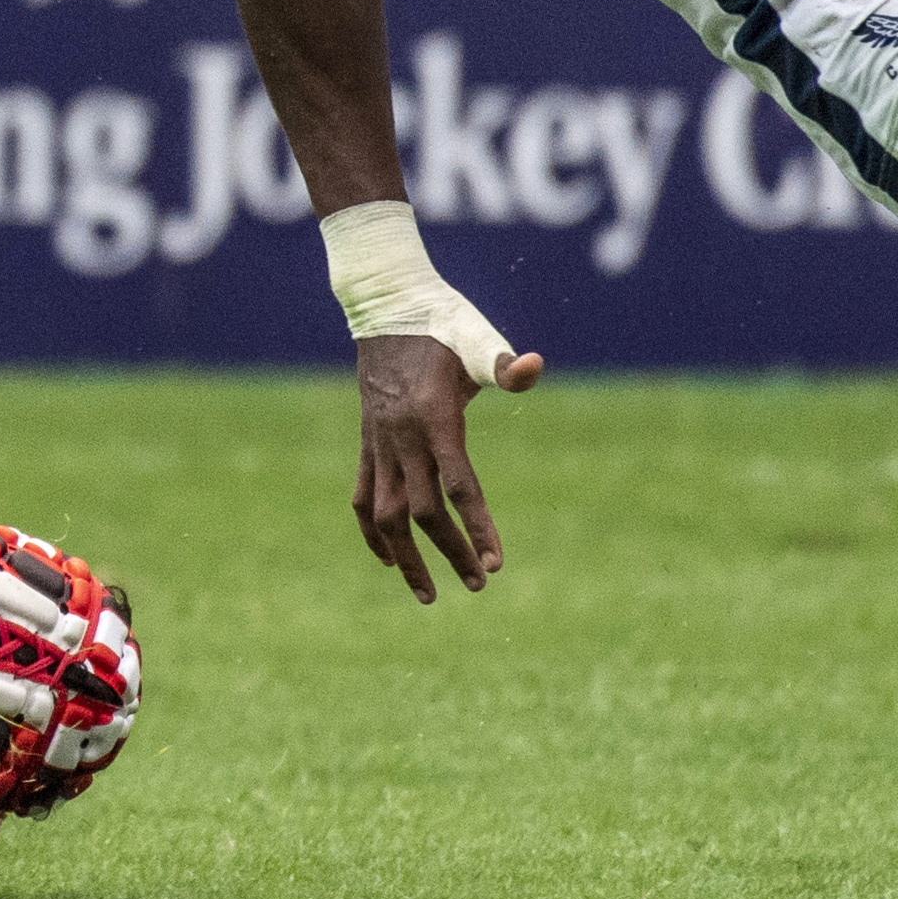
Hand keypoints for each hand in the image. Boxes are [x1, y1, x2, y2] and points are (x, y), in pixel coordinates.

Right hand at [351, 330, 541, 602]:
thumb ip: (504, 363)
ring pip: (385, 515)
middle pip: (422, 511)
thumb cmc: (440, 321)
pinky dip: (372, 532)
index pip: (458, 485)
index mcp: (434, 416)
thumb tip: (535, 366)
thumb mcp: (476, 336)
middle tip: (479, 584)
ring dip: (406, 558)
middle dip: (450, 552)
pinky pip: (362, 497)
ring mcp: (379, 441)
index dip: (477, 527)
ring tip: (428, 594)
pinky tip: (387, 559)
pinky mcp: (366, 441)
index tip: (495, 564)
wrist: (384, 303)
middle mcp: (402, 436)